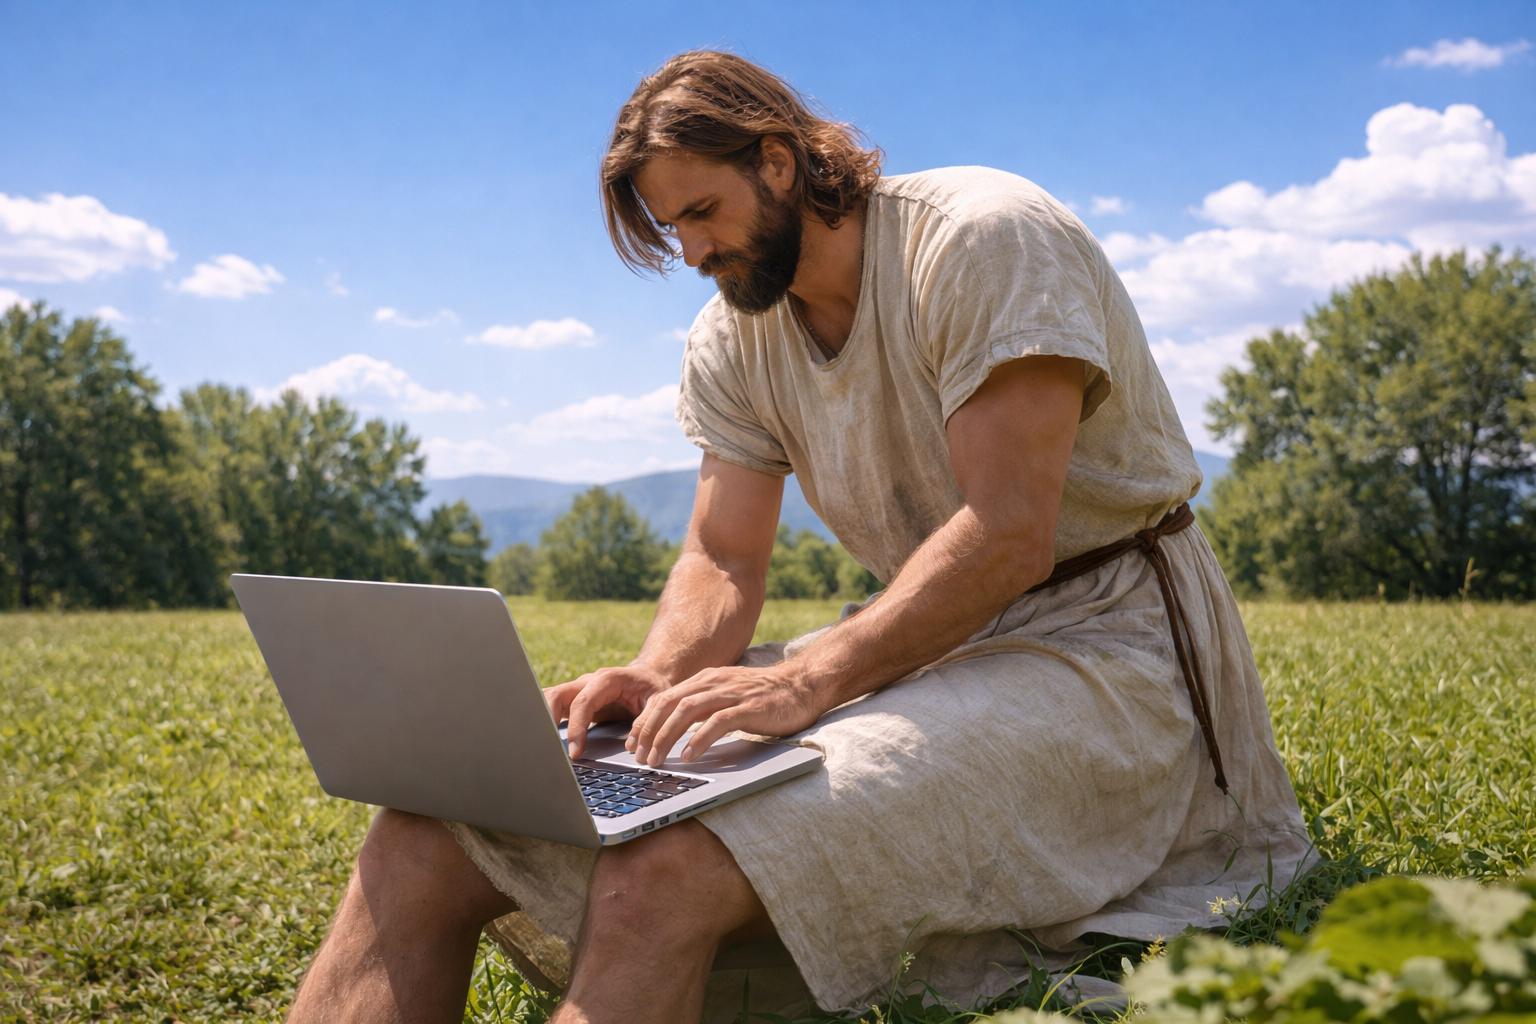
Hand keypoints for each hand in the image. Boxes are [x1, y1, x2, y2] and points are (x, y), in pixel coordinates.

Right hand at [547, 664, 671, 758]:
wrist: (649, 677)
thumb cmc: (653, 688)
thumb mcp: (659, 701)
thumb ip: (647, 721)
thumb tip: (631, 747)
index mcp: (607, 679)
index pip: (583, 702)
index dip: (576, 727)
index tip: (575, 751)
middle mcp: (587, 682)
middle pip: (556, 695)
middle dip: (547, 720)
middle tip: (547, 748)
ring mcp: (578, 690)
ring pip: (549, 699)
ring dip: (541, 719)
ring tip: (538, 745)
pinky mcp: (573, 701)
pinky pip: (552, 706)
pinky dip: (544, 720)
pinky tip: (541, 739)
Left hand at [627, 664, 822, 766]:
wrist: (802, 686)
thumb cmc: (764, 696)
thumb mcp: (727, 695)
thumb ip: (704, 705)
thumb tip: (675, 729)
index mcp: (706, 679)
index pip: (664, 697)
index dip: (644, 720)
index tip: (632, 743)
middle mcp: (714, 682)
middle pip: (670, 703)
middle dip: (649, 730)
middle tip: (638, 756)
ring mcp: (732, 693)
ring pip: (688, 711)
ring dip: (667, 736)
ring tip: (655, 759)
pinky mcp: (749, 707)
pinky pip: (718, 722)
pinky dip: (699, 738)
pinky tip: (689, 755)